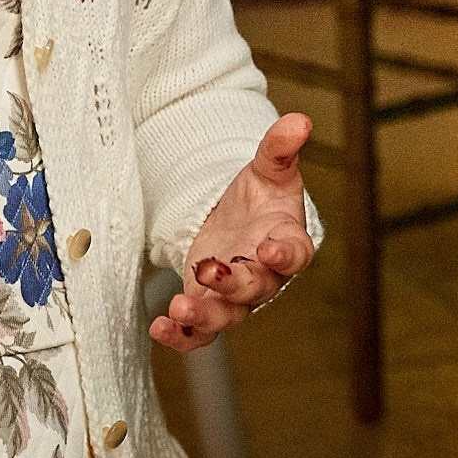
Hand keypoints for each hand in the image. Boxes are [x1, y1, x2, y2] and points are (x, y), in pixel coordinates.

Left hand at [151, 113, 315, 350]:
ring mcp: (234, 296)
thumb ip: (280, 148)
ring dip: (204, 317)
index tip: (272, 250)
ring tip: (179, 310)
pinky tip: (159, 329)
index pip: (294, 253)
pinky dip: (181, 337)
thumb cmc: (262, 198)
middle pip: (255, 289)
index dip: (285, 255)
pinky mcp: (208, 304)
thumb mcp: (269, 168)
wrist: (240, 221)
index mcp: (286, 243)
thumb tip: (298, 120)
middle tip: (209, 271)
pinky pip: (199, 332)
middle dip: (233, 284)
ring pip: (226, 316)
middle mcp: (264, 276)